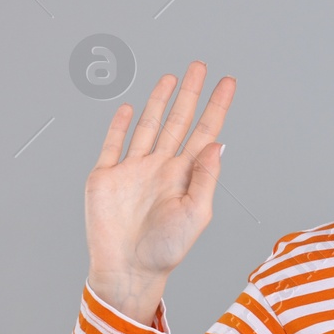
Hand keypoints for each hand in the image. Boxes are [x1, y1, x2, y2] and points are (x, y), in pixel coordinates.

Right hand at [84, 61, 235, 322]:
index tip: (228, 83)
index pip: (205, 131)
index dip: (216, 106)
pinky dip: (120, 125)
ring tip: (172, 78)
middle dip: (190, 93)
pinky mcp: (105, 177)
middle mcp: (161, 167)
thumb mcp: (197, 213)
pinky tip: (130, 109)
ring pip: (149, 125)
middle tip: (200, 66)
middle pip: (179, 120)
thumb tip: (218, 143)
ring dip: (160, 101)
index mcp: (185, 174)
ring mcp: (133, 170)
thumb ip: (206, 177)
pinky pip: (113, 144)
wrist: (128, 268)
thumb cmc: (167, 249)